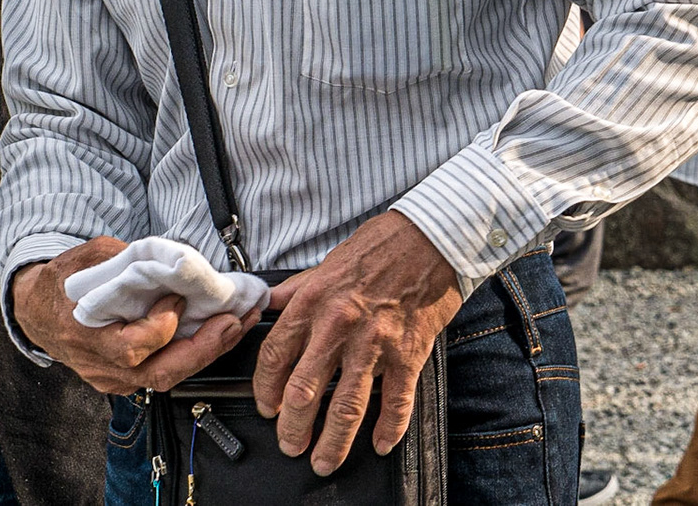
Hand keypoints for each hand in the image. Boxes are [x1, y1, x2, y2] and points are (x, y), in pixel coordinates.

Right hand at [11, 237, 256, 394]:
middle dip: (204, 349)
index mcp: (86, 336)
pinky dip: (192, 354)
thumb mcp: (88, 257)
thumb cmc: (62, 282)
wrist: (36, 310)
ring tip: (237, 325)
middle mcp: (101, 365)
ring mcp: (113, 377)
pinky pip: (163, 372)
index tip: (178, 298)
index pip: (133, 347)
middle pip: (160, 374)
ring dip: (206, 352)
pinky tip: (215, 335)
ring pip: (167, 377)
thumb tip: (165, 258)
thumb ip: (124, 257)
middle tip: (233, 322)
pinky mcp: (124, 378)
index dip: (162, 326)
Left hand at [253, 211, 462, 475]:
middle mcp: (339, 325)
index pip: (276, 356)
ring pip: (346, 406)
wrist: (432, 236)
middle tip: (290, 445)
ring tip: (324, 460)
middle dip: (292, 427)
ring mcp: (375, 342)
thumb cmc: (381, 246)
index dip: (265, 389)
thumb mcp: (328, 262)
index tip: (267, 406)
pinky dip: (389, 428)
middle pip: (303, 391)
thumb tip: (269, 302)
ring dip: (332, 442)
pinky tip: (381, 444)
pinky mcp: (409, 352)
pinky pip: (396, 400)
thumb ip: (298, 289)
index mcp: (314, 301)